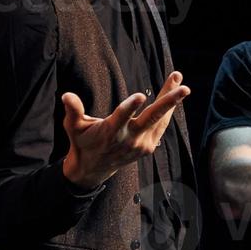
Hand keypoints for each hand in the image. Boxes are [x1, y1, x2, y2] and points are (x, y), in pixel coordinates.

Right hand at [61, 71, 189, 188]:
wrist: (93, 169)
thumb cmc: (83, 142)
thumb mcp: (73, 127)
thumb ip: (73, 111)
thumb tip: (66, 95)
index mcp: (111, 132)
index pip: (121, 118)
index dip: (130, 107)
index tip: (141, 95)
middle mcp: (129, 139)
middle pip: (152, 118)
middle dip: (168, 102)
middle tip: (184, 88)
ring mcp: (141, 144)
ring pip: (160, 119)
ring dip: (172, 100)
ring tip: (179, 80)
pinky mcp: (148, 147)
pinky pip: (161, 125)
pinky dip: (168, 110)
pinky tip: (174, 94)